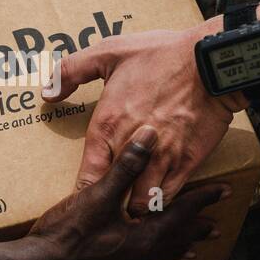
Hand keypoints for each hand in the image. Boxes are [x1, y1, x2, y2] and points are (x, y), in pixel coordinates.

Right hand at [26, 127, 228, 259]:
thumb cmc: (67, 234)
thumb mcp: (98, 195)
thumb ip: (126, 165)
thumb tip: (150, 135)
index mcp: (144, 237)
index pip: (183, 214)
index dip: (204, 200)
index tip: (225, 192)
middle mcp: (138, 256)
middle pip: (175, 239)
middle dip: (195, 229)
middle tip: (216, 226)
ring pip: (157, 257)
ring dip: (174, 249)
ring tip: (189, 250)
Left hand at [44, 19, 244, 214]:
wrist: (212, 61)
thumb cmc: (162, 54)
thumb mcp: (109, 51)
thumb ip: (72, 71)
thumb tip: (47, 92)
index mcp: (108, 124)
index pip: (86, 175)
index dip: (84, 191)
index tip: (85, 197)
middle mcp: (130, 147)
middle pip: (112, 195)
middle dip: (109, 204)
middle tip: (107, 208)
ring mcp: (160, 158)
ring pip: (140, 203)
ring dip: (134, 205)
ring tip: (131, 205)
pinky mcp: (187, 162)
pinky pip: (168, 196)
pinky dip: (161, 201)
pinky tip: (157, 196)